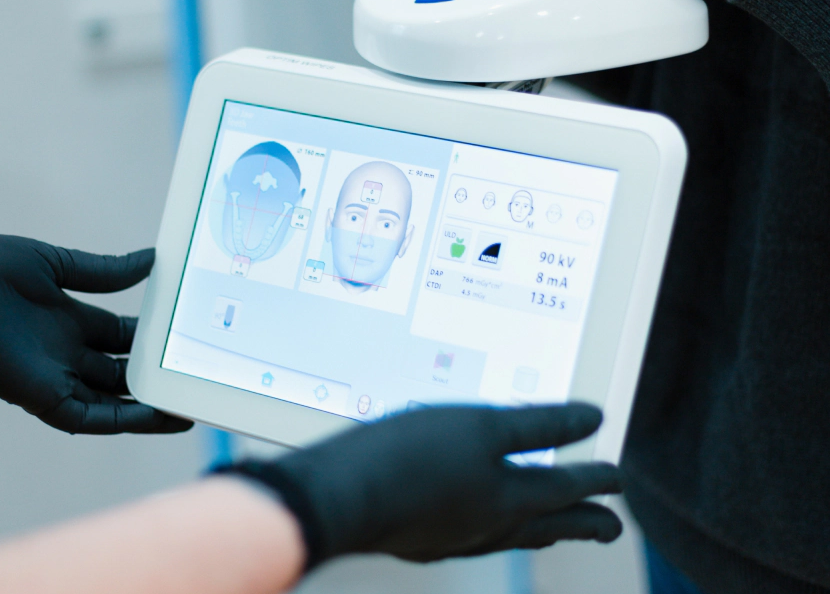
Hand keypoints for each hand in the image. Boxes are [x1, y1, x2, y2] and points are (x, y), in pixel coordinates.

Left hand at [0, 233, 191, 434]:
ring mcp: (57, 375)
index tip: (193, 334)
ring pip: (117, 399)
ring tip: (198, 405)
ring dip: (155, 404)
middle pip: (126, 370)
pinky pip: (93, 416)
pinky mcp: (42, 395)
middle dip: (163, 373)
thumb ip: (104, 272)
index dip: (159, 338)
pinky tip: (164, 416)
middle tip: (205, 372)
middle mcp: (68, 352)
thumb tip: (153, 261)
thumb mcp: (53, 265)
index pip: (125, 336)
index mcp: (70, 320)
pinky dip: (130, 419)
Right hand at [223, 404, 622, 568]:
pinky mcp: (423, 537)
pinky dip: (496, 528)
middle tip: (610, 528)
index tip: (617, 480)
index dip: (597, 480)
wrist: (340, 497)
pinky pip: (478, 536)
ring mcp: (455, 536)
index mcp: (510, 499)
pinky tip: (480, 520)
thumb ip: (537, 425)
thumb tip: (588, 421)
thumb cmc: (407, 459)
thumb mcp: (481, 425)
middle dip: (584, 524)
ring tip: (553, 525)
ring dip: (543, 528)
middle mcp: (489, 525)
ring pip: (515, 535)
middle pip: (550, 526)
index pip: (568, 490)